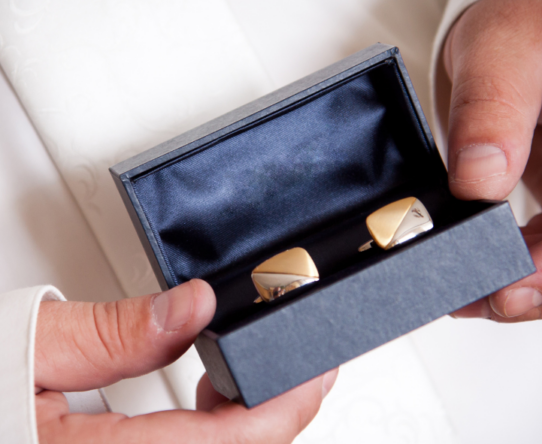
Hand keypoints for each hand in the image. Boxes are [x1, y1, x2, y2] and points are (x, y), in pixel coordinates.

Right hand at [35, 279, 336, 442]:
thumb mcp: (22, 345)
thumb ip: (111, 331)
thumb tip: (194, 305)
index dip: (283, 410)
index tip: (317, 371)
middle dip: (273, 415)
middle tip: (293, 362)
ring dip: (243, 425)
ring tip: (239, 369)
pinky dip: (211, 432)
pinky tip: (205, 397)